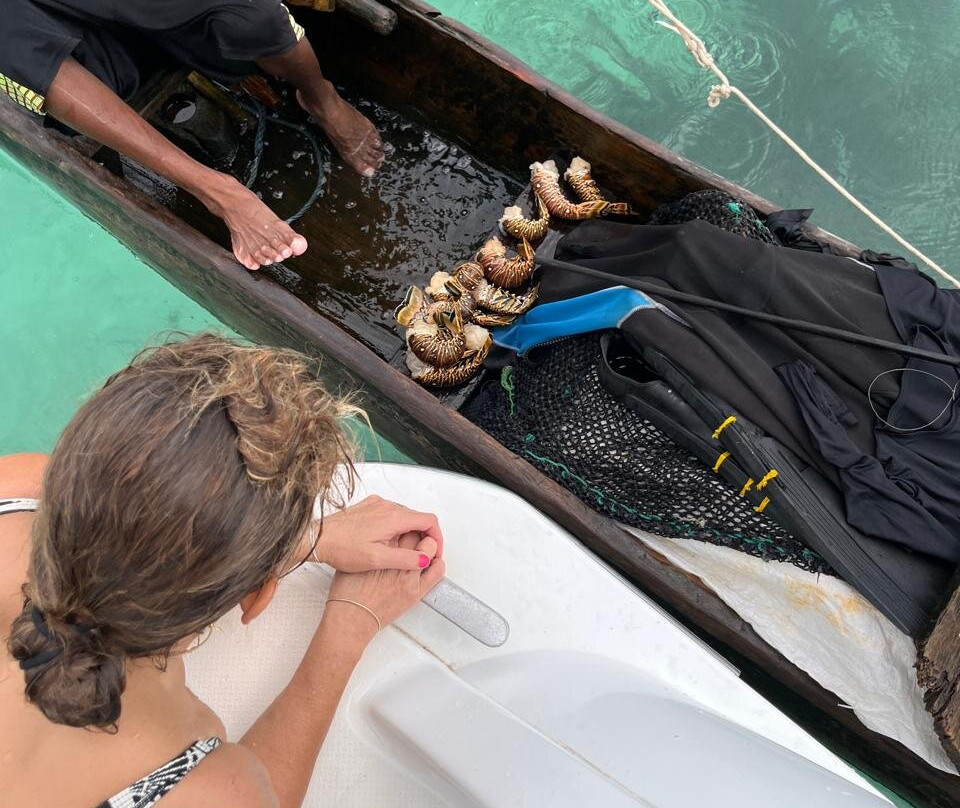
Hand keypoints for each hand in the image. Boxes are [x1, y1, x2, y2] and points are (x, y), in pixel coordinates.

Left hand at [311, 495, 443, 572]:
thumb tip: (424, 559)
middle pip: (418, 518)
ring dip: (409, 532)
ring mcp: (376, 505)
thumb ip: (405, 559)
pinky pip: (390, 514)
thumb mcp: (377, 559)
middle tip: (420, 555)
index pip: (429, 521)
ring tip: (402, 551)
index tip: (434, 551)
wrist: (317, 538)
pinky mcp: (367, 507)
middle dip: (424, 536)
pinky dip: (395, 527)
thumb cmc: (341, 547)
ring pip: (404, 516)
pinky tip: (385, 541)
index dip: (436, 538)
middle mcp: (387, 506)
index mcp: (393, 517)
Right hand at [325, 532, 445, 633]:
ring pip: (429, 548)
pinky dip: (436, 562)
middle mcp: (396, 560)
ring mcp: (408, 576)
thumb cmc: (348, 592)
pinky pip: (436, 571)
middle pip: (416, 534)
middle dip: (416, 532)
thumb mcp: (355, 560)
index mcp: (381, 549)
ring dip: (428, 544)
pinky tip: (431, 562)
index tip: (403, 527)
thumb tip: (382, 540)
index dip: (404, 525)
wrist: (351, 618)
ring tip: (423, 547)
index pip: (401, 526)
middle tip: (414, 535)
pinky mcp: (416, 591)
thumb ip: (372, 547)